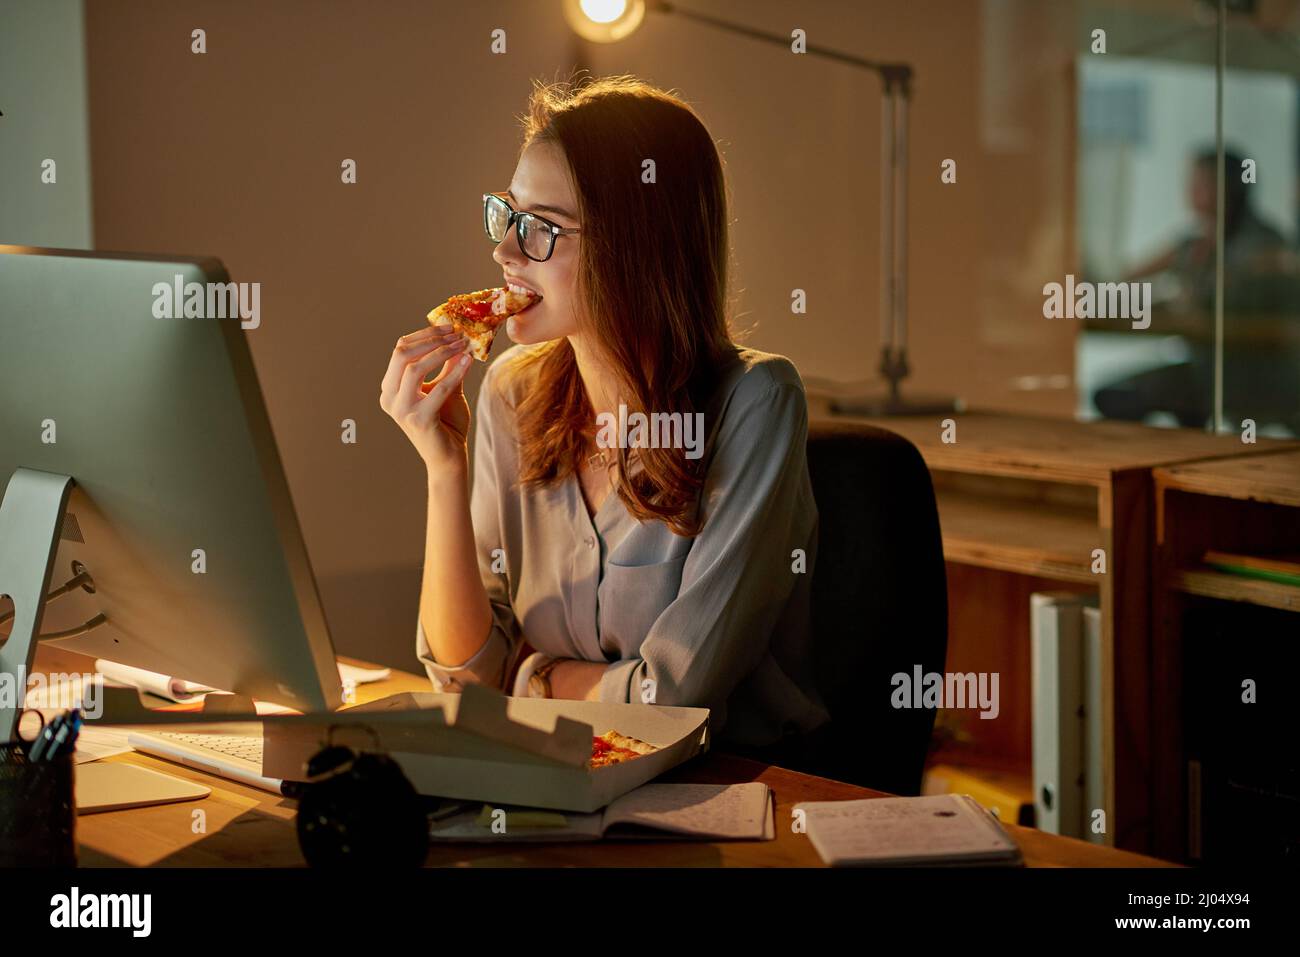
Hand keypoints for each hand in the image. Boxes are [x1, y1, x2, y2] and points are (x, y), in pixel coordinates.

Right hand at [379, 324, 472, 475]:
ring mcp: (402, 410)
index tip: (449, 327)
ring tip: (463, 345)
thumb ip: (447, 365)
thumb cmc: (446, 423)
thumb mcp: (446, 388)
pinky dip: (455, 373)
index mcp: (390, 388)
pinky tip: (469, 361)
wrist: (448, 457)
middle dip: (431, 340)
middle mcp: (390, 398)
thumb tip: (457, 337)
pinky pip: (438, 389)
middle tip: (456, 333)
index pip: (400, 350)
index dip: (424, 335)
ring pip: (414, 368)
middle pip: (402, 354)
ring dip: (441, 352)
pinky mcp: (419, 420)